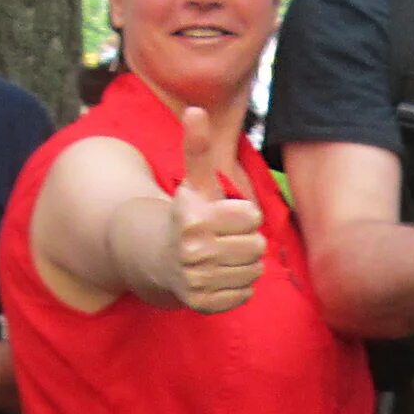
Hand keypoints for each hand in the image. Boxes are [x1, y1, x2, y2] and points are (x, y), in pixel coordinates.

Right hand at [161, 104, 265, 312]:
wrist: (157, 260)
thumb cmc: (187, 216)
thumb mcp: (194, 184)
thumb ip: (198, 148)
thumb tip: (195, 109)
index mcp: (193, 218)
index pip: (252, 217)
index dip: (243, 215)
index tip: (223, 217)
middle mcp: (192, 251)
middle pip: (257, 246)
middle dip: (245, 241)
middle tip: (223, 240)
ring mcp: (196, 279)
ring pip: (253, 272)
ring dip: (243, 265)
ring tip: (221, 258)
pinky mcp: (202, 304)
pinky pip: (245, 295)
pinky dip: (237, 287)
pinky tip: (218, 278)